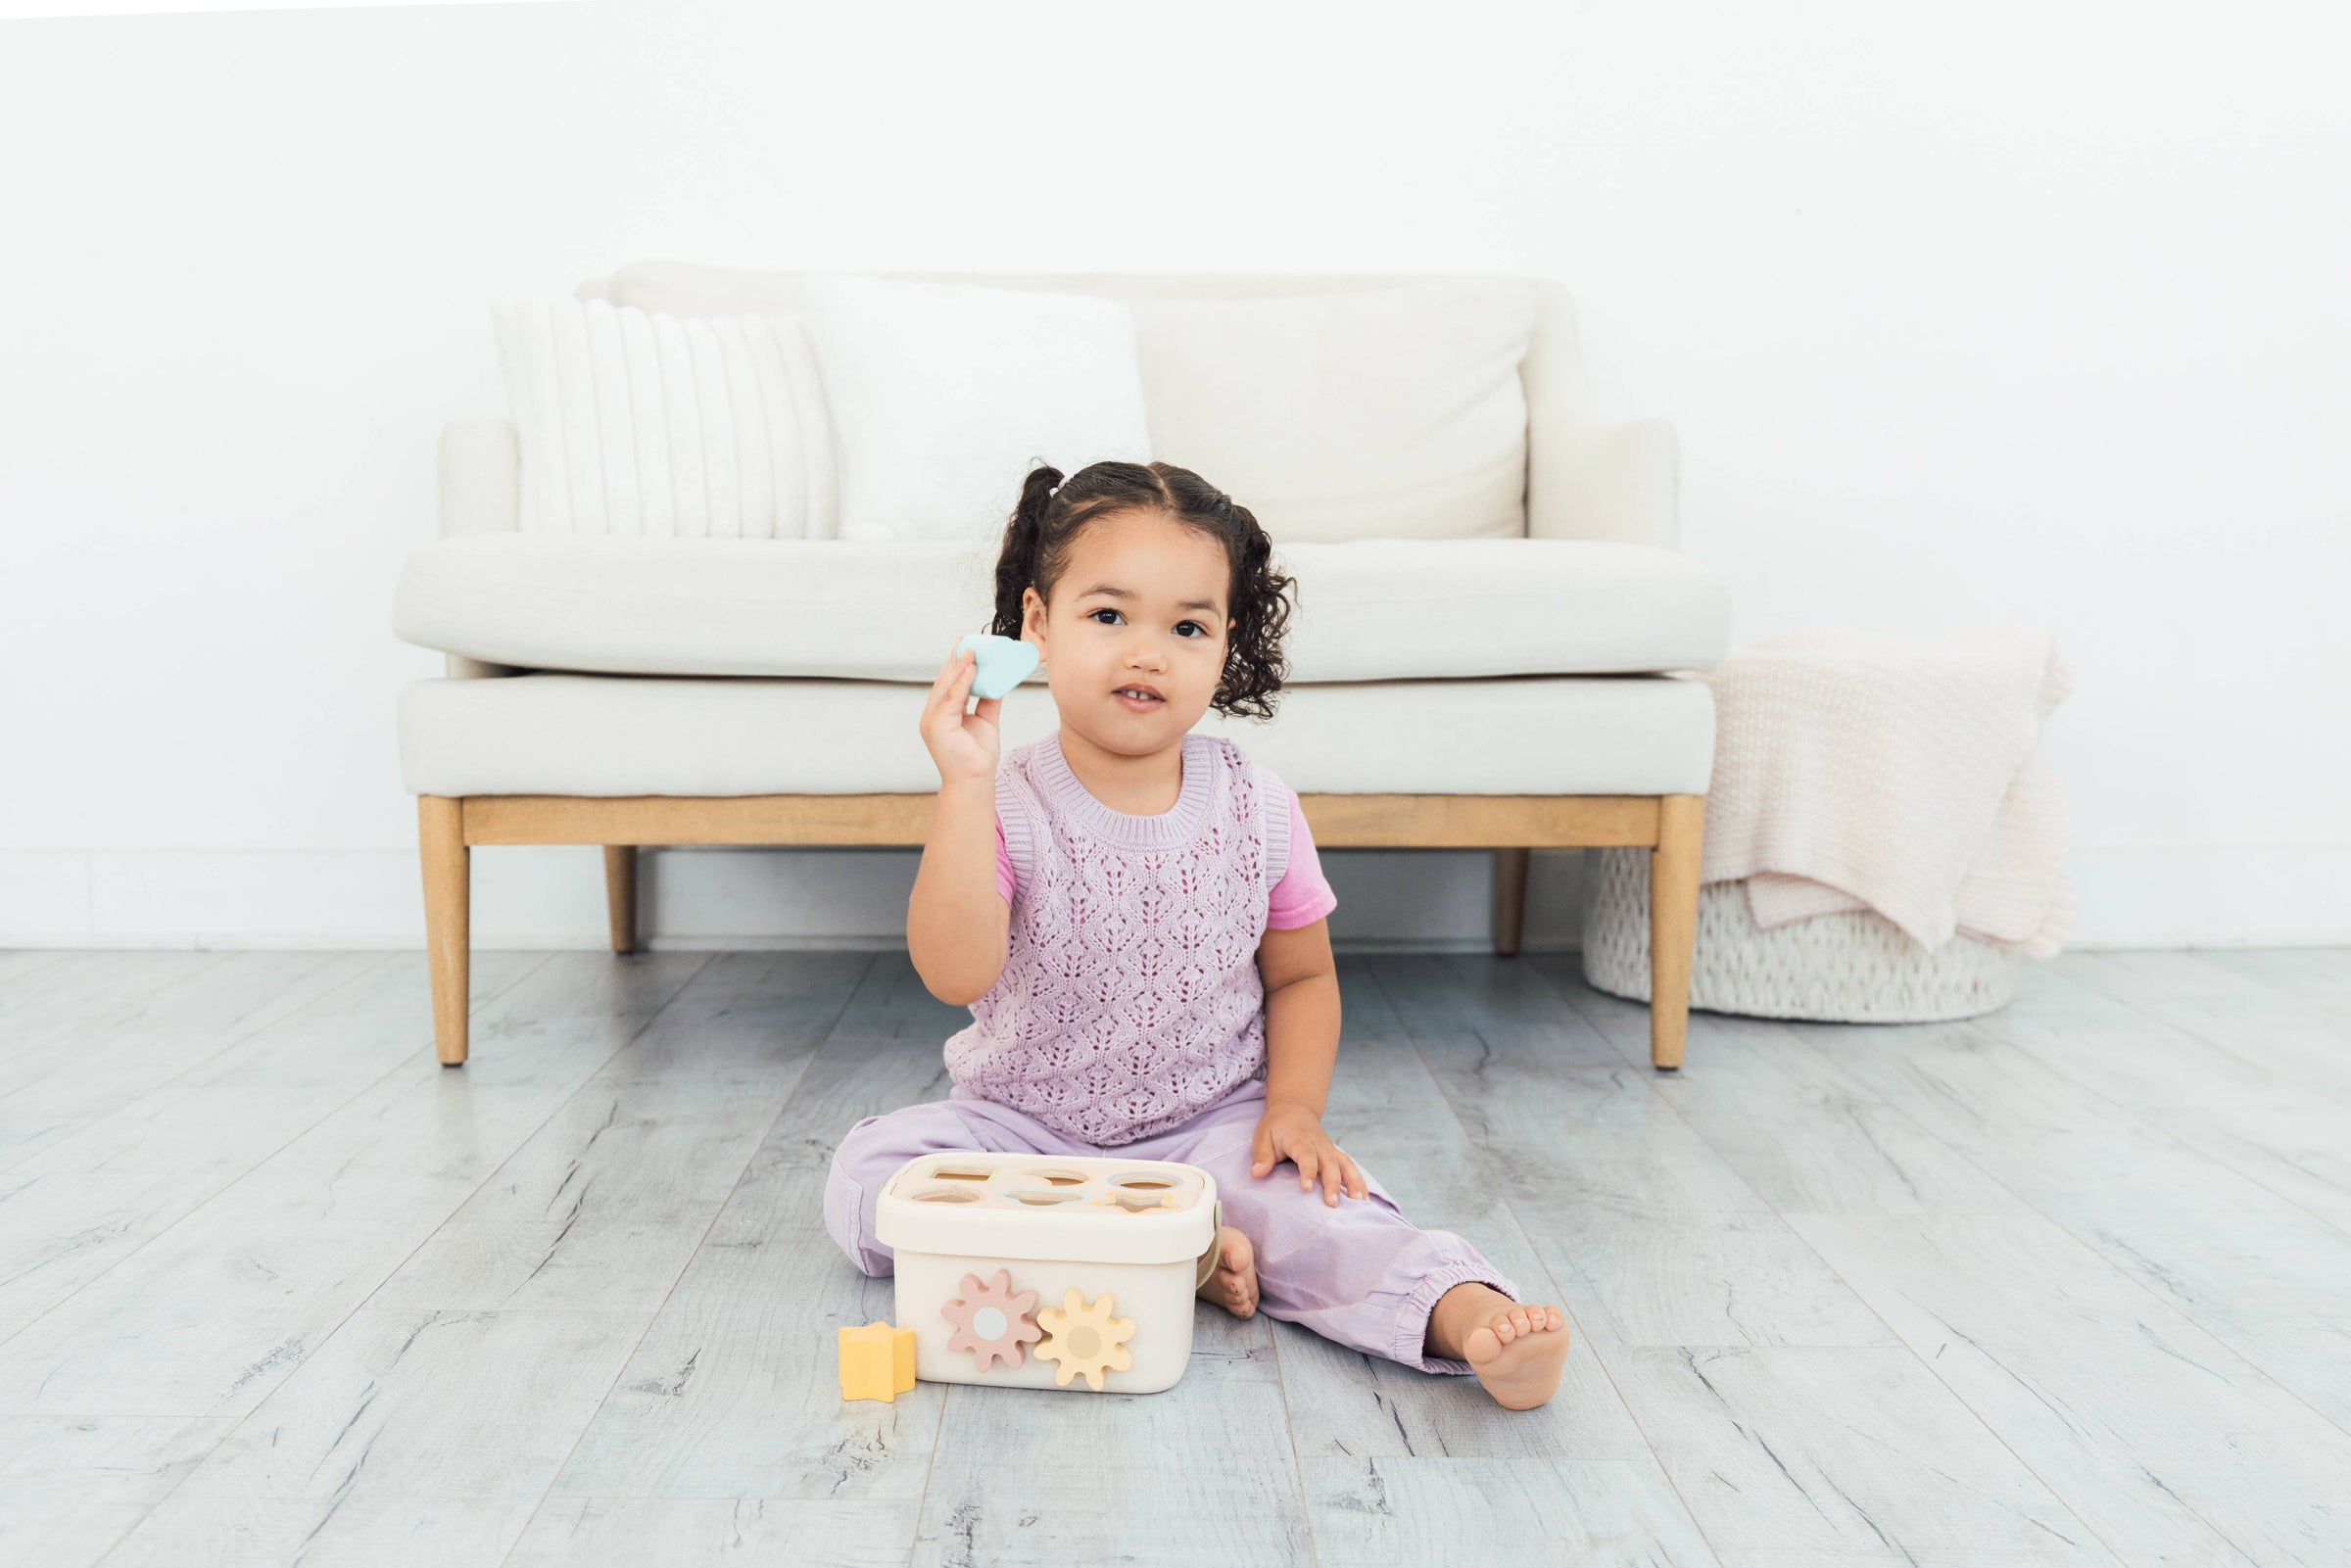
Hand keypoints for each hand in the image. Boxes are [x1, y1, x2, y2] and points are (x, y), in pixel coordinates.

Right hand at [919, 646, 1001, 786]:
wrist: (975, 780)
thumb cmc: (977, 756)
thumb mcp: (985, 720)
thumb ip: (988, 700)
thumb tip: (997, 681)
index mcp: (941, 713)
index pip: (947, 683)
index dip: (955, 663)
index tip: (965, 645)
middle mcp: (932, 715)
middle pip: (943, 681)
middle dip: (954, 659)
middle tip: (966, 640)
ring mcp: (932, 720)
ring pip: (945, 687)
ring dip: (959, 667)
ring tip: (971, 650)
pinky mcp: (937, 725)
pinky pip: (951, 698)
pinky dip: (961, 682)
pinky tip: (971, 668)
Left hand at [1250, 1102, 1366, 1207]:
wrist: (1294, 1109)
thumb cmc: (1276, 1126)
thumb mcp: (1262, 1136)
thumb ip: (1261, 1155)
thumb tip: (1256, 1174)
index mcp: (1299, 1139)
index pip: (1306, 1155)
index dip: (1307, 1171)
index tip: (1305, 1188)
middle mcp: (1319, 1144)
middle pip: (1329, 1163)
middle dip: (1332, 1183)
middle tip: (1332, 1203)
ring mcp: (1329, 1149)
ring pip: (1345, 1164)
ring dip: (1353, 1182)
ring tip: (1359, 1202)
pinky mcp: (1335, 1155)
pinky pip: (1350, 1167)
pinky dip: (1359, 1181)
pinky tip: (1363, 1198)